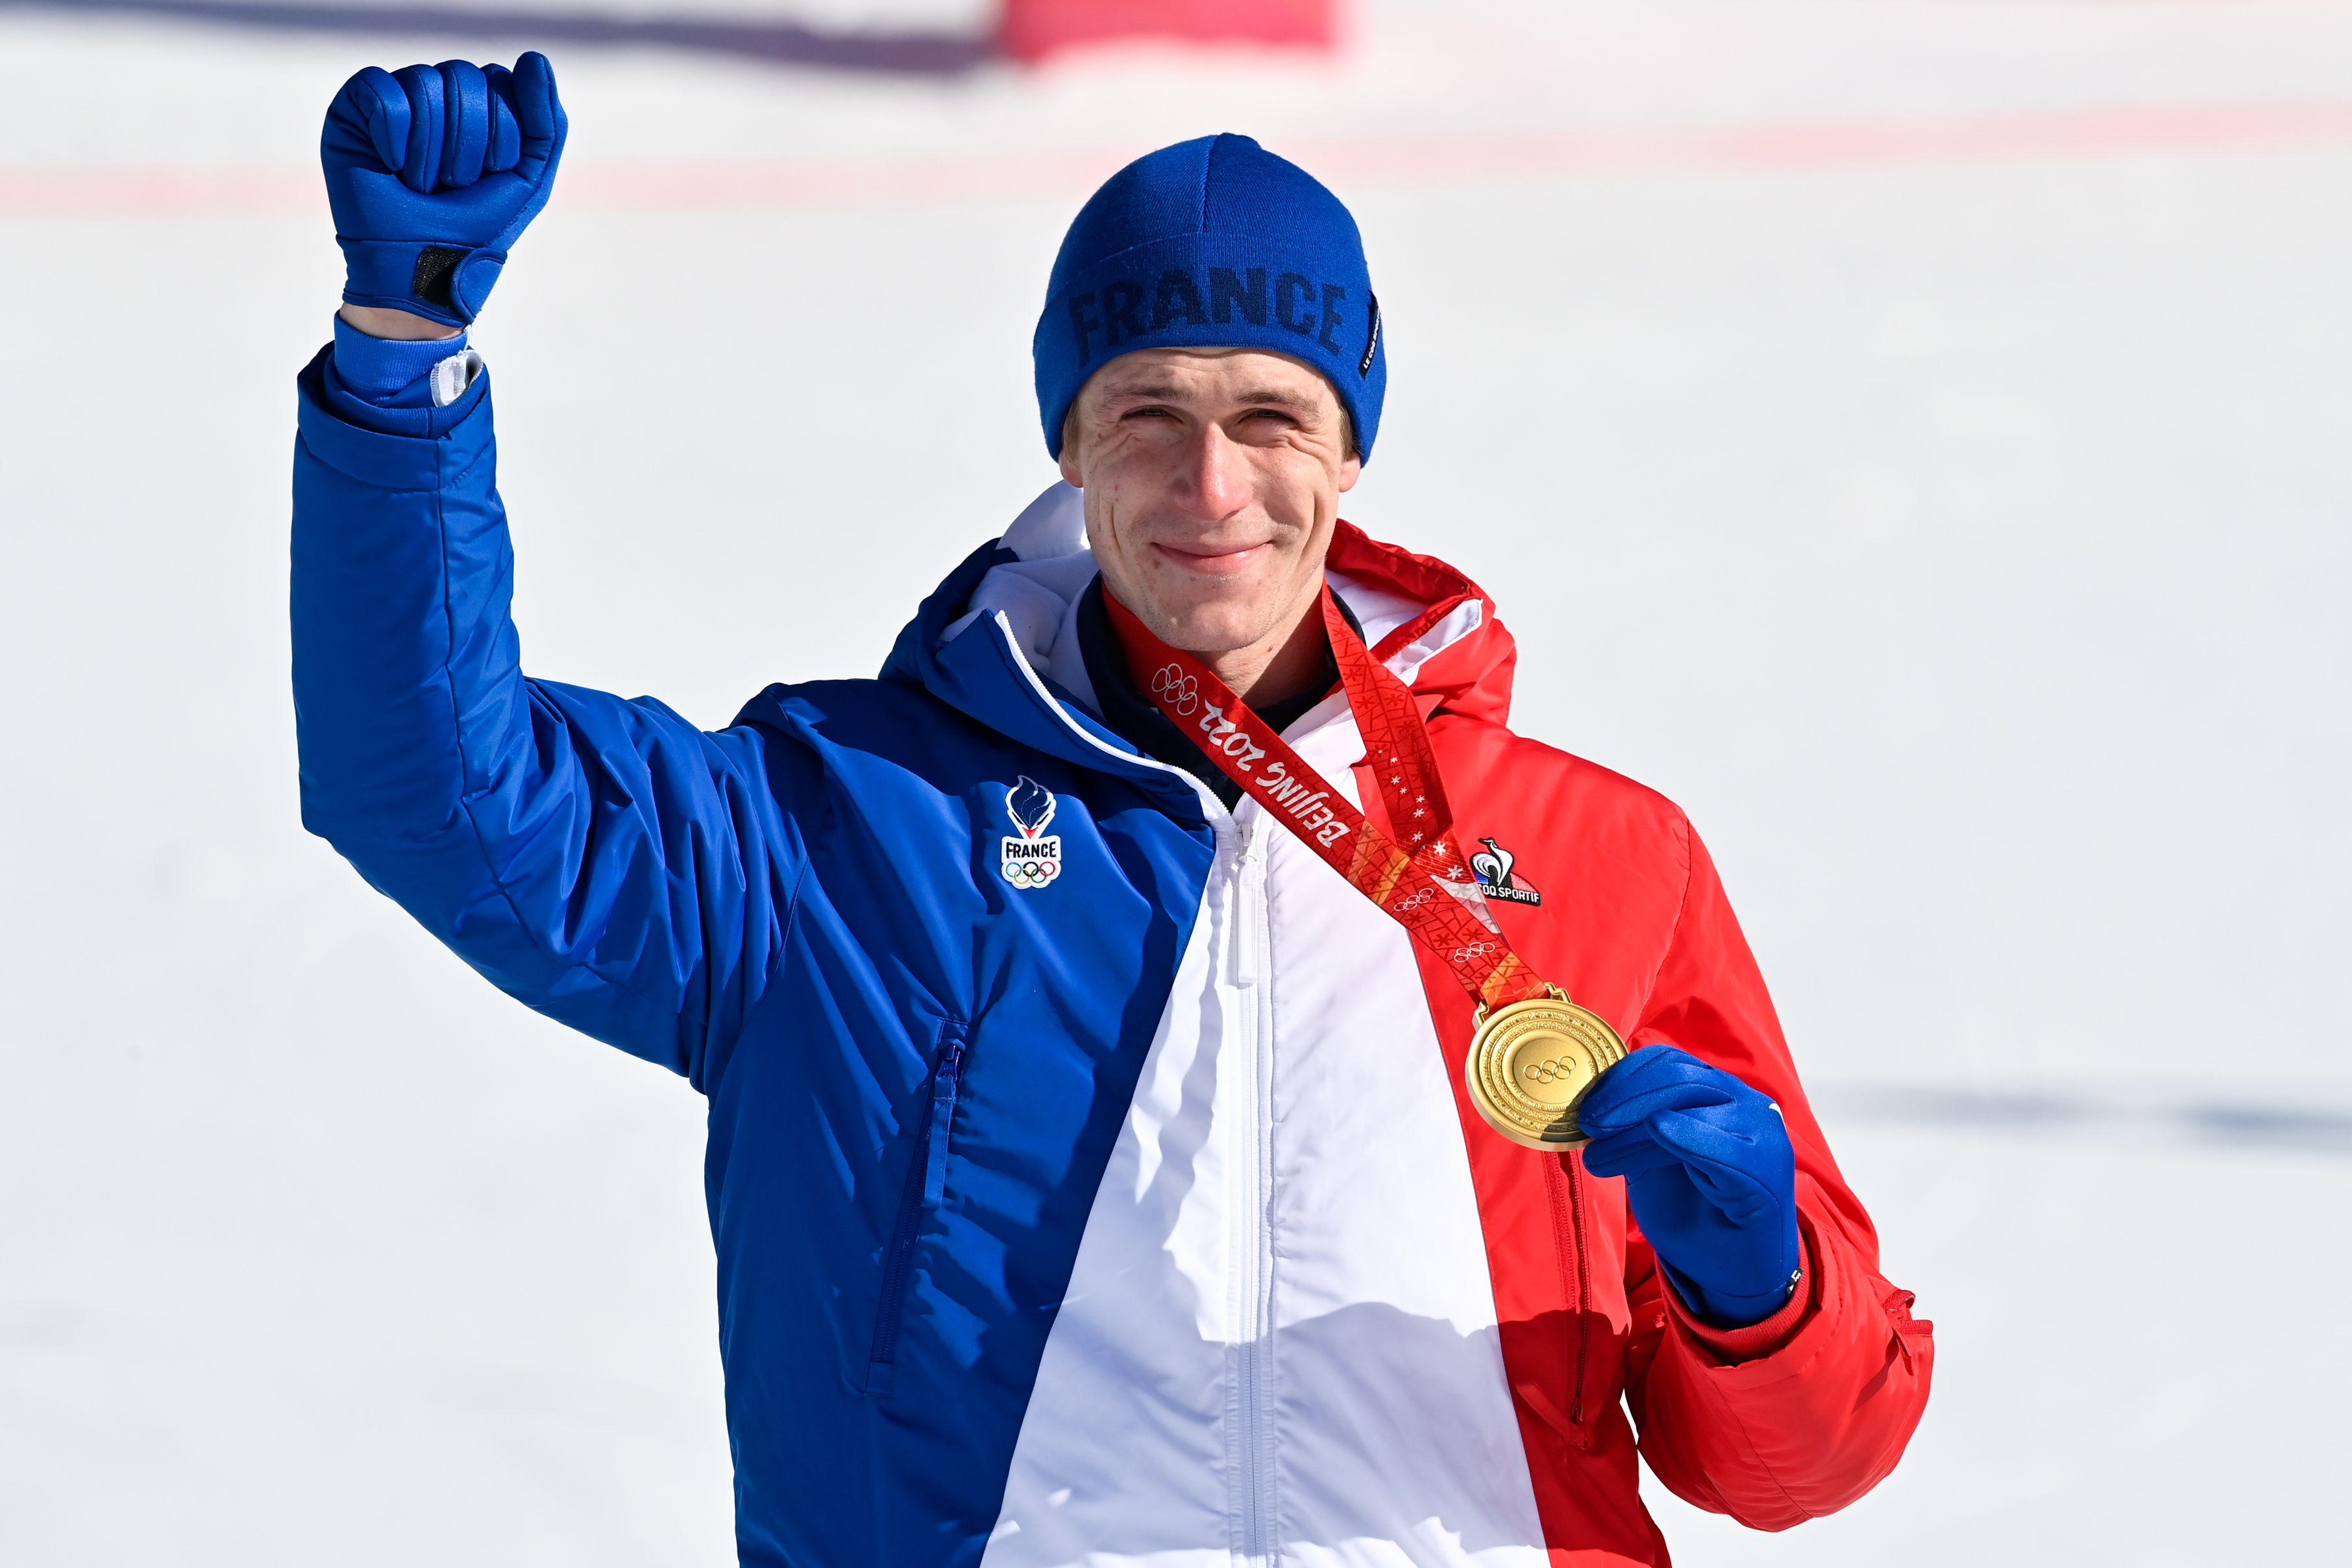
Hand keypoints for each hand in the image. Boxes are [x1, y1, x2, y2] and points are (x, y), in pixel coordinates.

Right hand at [321, 53, 565, 326]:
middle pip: (463, 76)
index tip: (489, 177)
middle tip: (451, 187)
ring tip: (420, 185)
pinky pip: (379, 86)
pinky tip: (391, 165)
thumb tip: (534, 58)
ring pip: (423, 82)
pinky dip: (393, 132)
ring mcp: (393, 99)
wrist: (422, 272)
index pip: (500, 80)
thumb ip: (546, 122)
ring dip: (431, 150)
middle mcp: (436, 97)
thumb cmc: (474, 229)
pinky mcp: (352, 109)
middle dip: (467, 145)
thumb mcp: (529, 179)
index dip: (503, 134)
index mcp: (477, 107)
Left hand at [1578, 1045, 1800, 1327]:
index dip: (1621, 1078)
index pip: (1667, 1064)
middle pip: (1678, 1078)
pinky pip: (1726, 1147)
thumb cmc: (1694, 1211)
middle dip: (1625, 1098)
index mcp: (1715, 1092)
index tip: (1584, 1107)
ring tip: (1601, 1157)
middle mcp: (1742, 1101)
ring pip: (1694, 1107)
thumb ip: (1631, 1129)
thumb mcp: (1650, 1163)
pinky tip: (1659, 1130)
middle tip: (1588, 1126)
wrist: (1736, 1271)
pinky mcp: (1768, 1170)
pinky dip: (1688, 1135)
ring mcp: (1760, 1132)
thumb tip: (1589, 1106)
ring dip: (1637, 1130)